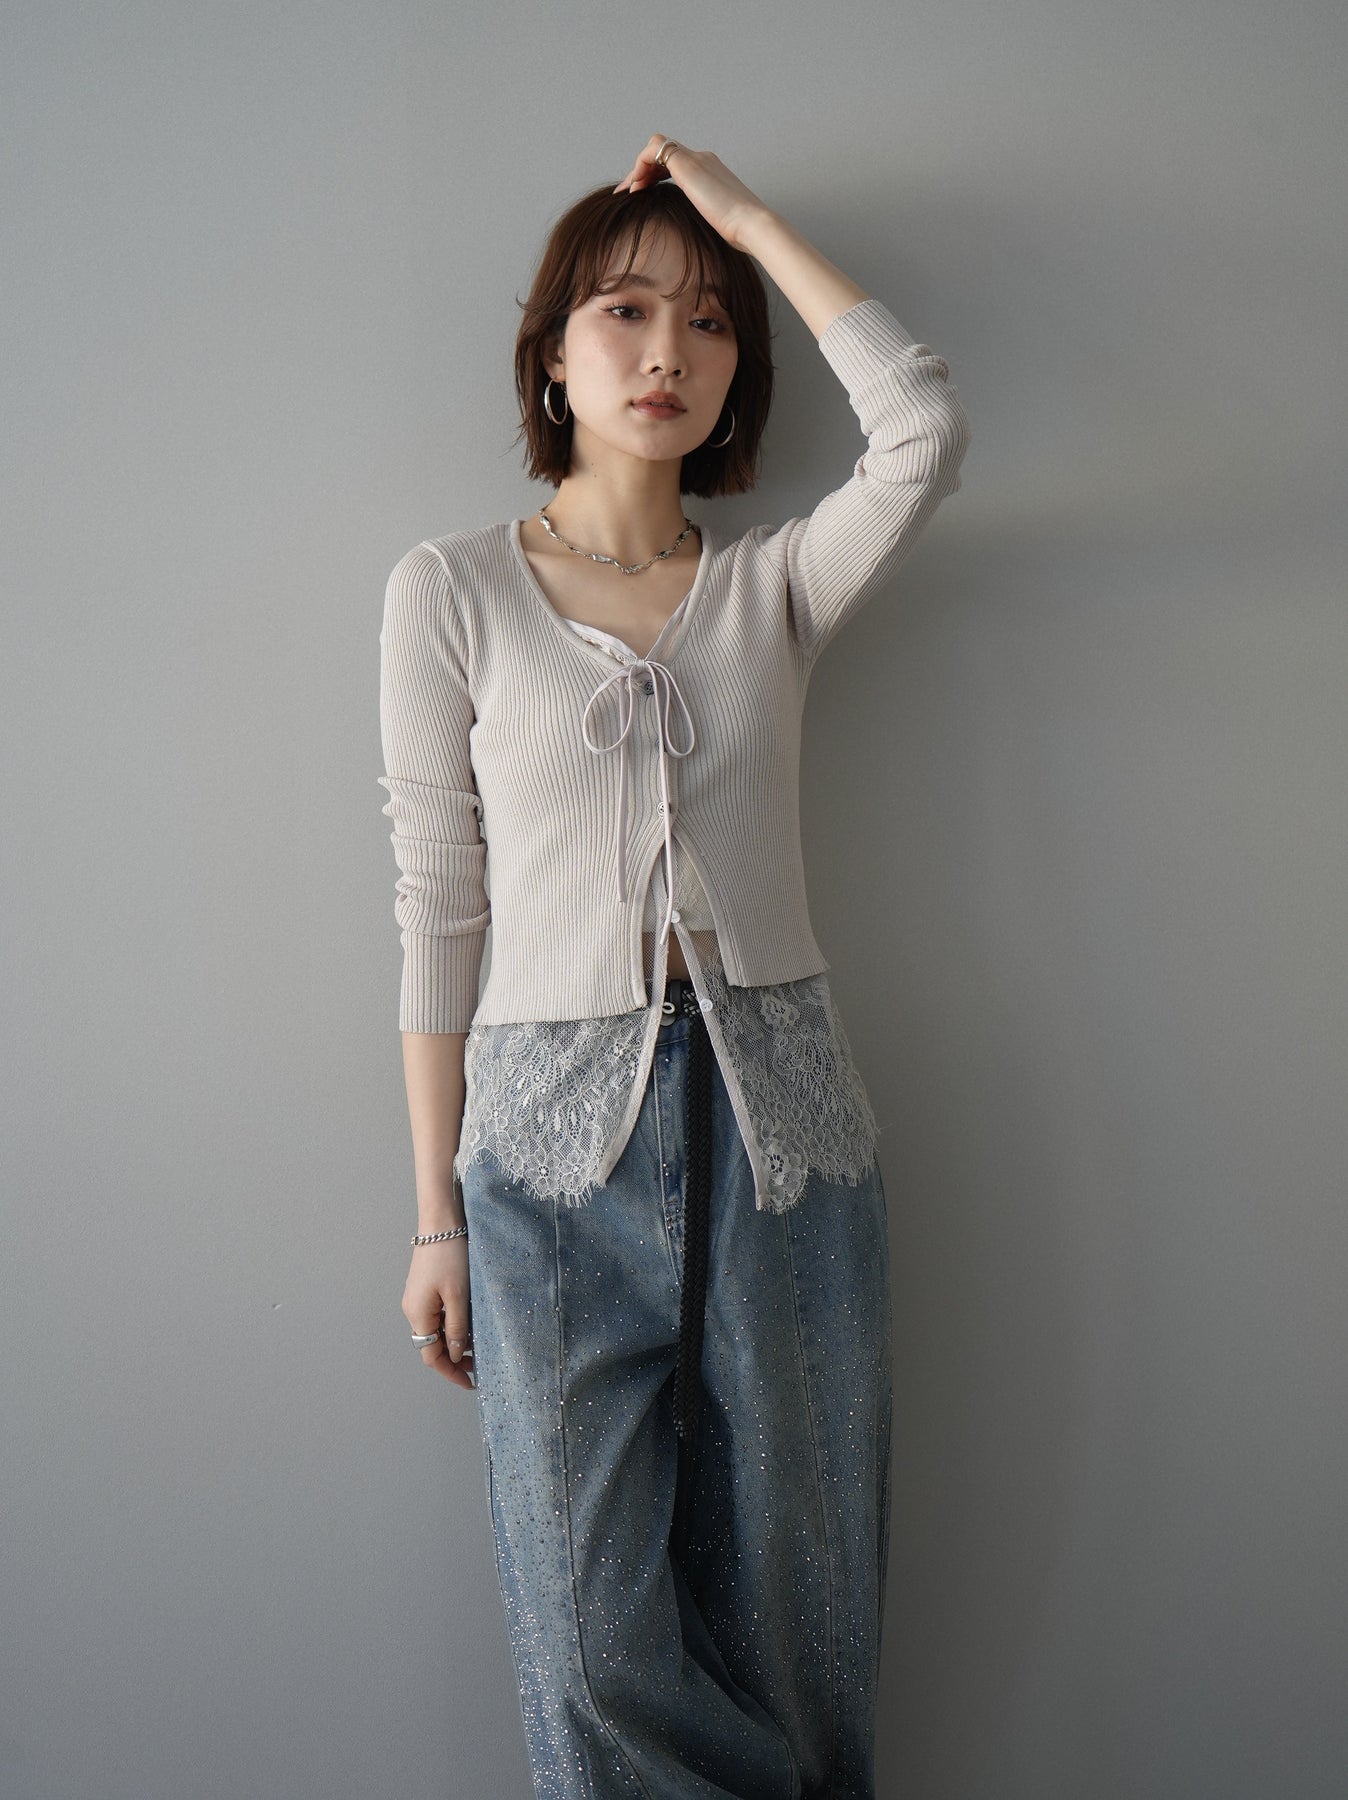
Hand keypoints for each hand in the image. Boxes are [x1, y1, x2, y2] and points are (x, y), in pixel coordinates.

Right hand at [403, 1239, 474, 1388]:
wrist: (441, 1222)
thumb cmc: (450, 1256)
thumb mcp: (459, 1296)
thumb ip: (457, 1328)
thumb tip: (455, 1355)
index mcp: (418, 1314)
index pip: (431, 1356)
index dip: (450, 1372)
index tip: (470, 1383)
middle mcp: (413, 1309)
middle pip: (431, 1345)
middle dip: (454, 1359)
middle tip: (478, 1366)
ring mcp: (417, 1298)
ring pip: (435, 1331)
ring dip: (454, 1342)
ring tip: (478, 1346)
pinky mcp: (424, 1289)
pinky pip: (436, 1316)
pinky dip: (451, 1326)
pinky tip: (468, 1324)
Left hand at [612, 137, 772, 252]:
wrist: (751, 224)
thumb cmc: (739, 231)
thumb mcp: (718, 222)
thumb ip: (705, 218)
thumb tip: (694, 235)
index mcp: (710, 172)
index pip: (677, 164)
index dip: (657, 175)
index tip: (643, 195)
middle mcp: (702, 159)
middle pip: (666, 152)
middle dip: (644, 170)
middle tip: (630, 191)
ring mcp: (695, 159)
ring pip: (658, 147)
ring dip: (639, 167)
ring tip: (629, 190)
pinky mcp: (686, 164)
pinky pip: (653, 150)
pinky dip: (640, 165)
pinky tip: (636, 187)